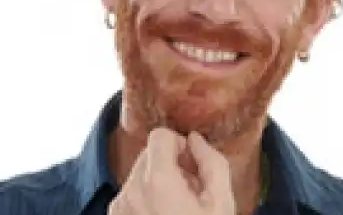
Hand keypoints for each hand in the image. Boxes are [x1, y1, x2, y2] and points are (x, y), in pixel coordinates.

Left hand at [109, 128, 234, 214]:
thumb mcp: (222, 202)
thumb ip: (212, 162)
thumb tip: (195, 140)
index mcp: (157, 181)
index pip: (159, 135)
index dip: (179, 145)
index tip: (191, 166)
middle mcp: (131, 190)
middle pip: (149, 153)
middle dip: (170, 164)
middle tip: (191, 190)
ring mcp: (120, 205)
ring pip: (140, 172)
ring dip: (158, 181)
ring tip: (178, 206)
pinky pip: (130, 192)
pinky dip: (145, 197)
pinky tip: (164, 214)